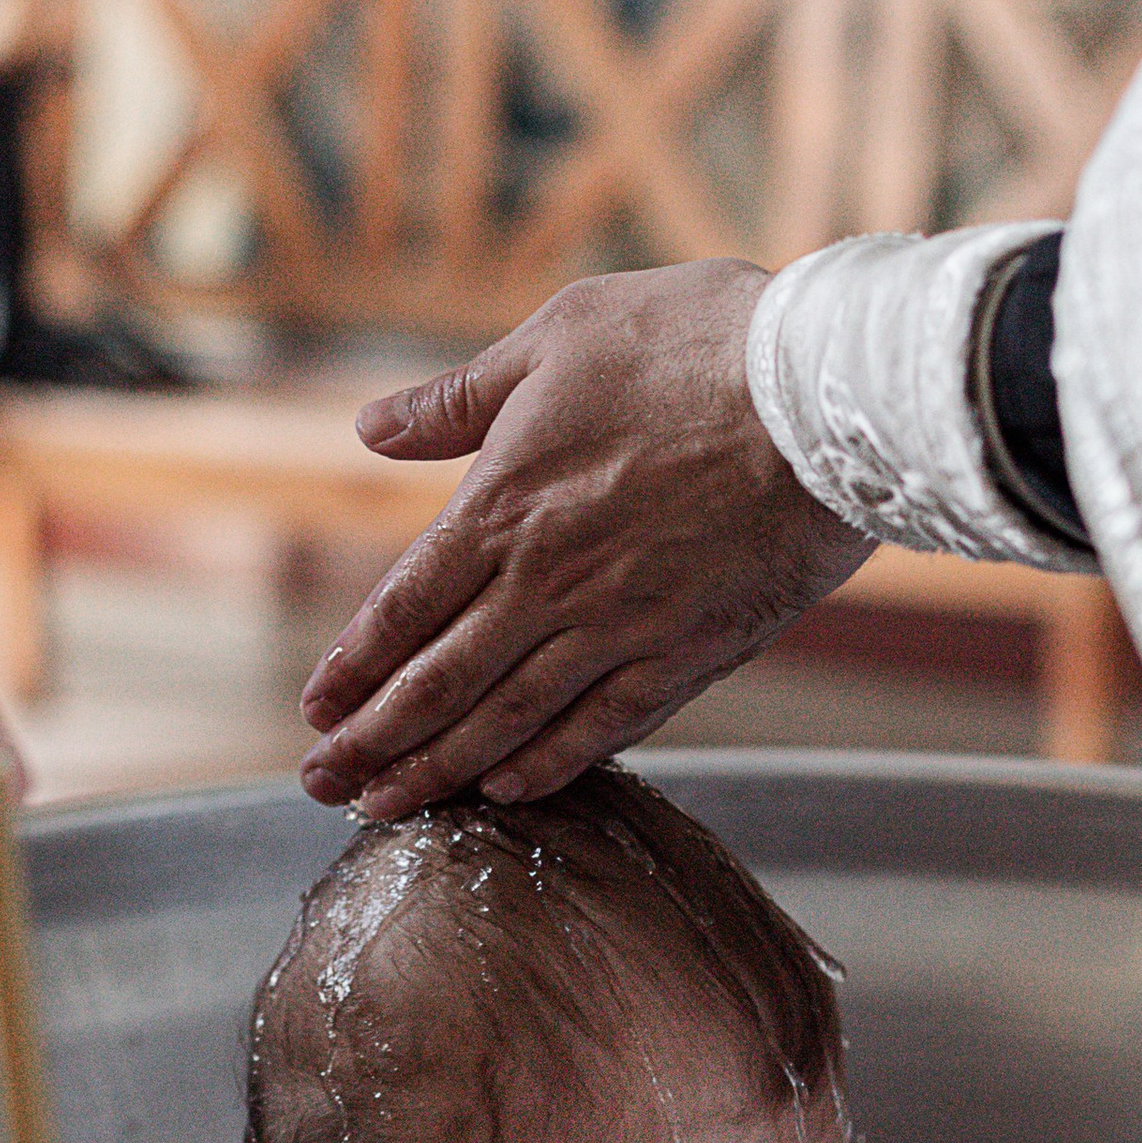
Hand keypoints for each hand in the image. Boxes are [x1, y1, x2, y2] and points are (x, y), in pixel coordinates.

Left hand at [299, 257, 869, 815]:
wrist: (825, 391)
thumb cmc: (696, 342)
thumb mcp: (558, 337)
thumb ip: (459, 397)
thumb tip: (372, 427)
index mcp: (506, 503)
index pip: (404, 605)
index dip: (354, 665)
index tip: (316, 709)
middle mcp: (549, 581)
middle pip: (439, 681)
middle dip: (372, 741)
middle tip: (321, 783)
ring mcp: (621, 626)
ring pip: (508, 718)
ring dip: (439, 768)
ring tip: (385, 806)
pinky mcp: (692, 651)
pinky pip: (605, 725)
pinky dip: (549, 764)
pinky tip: (509, 789)